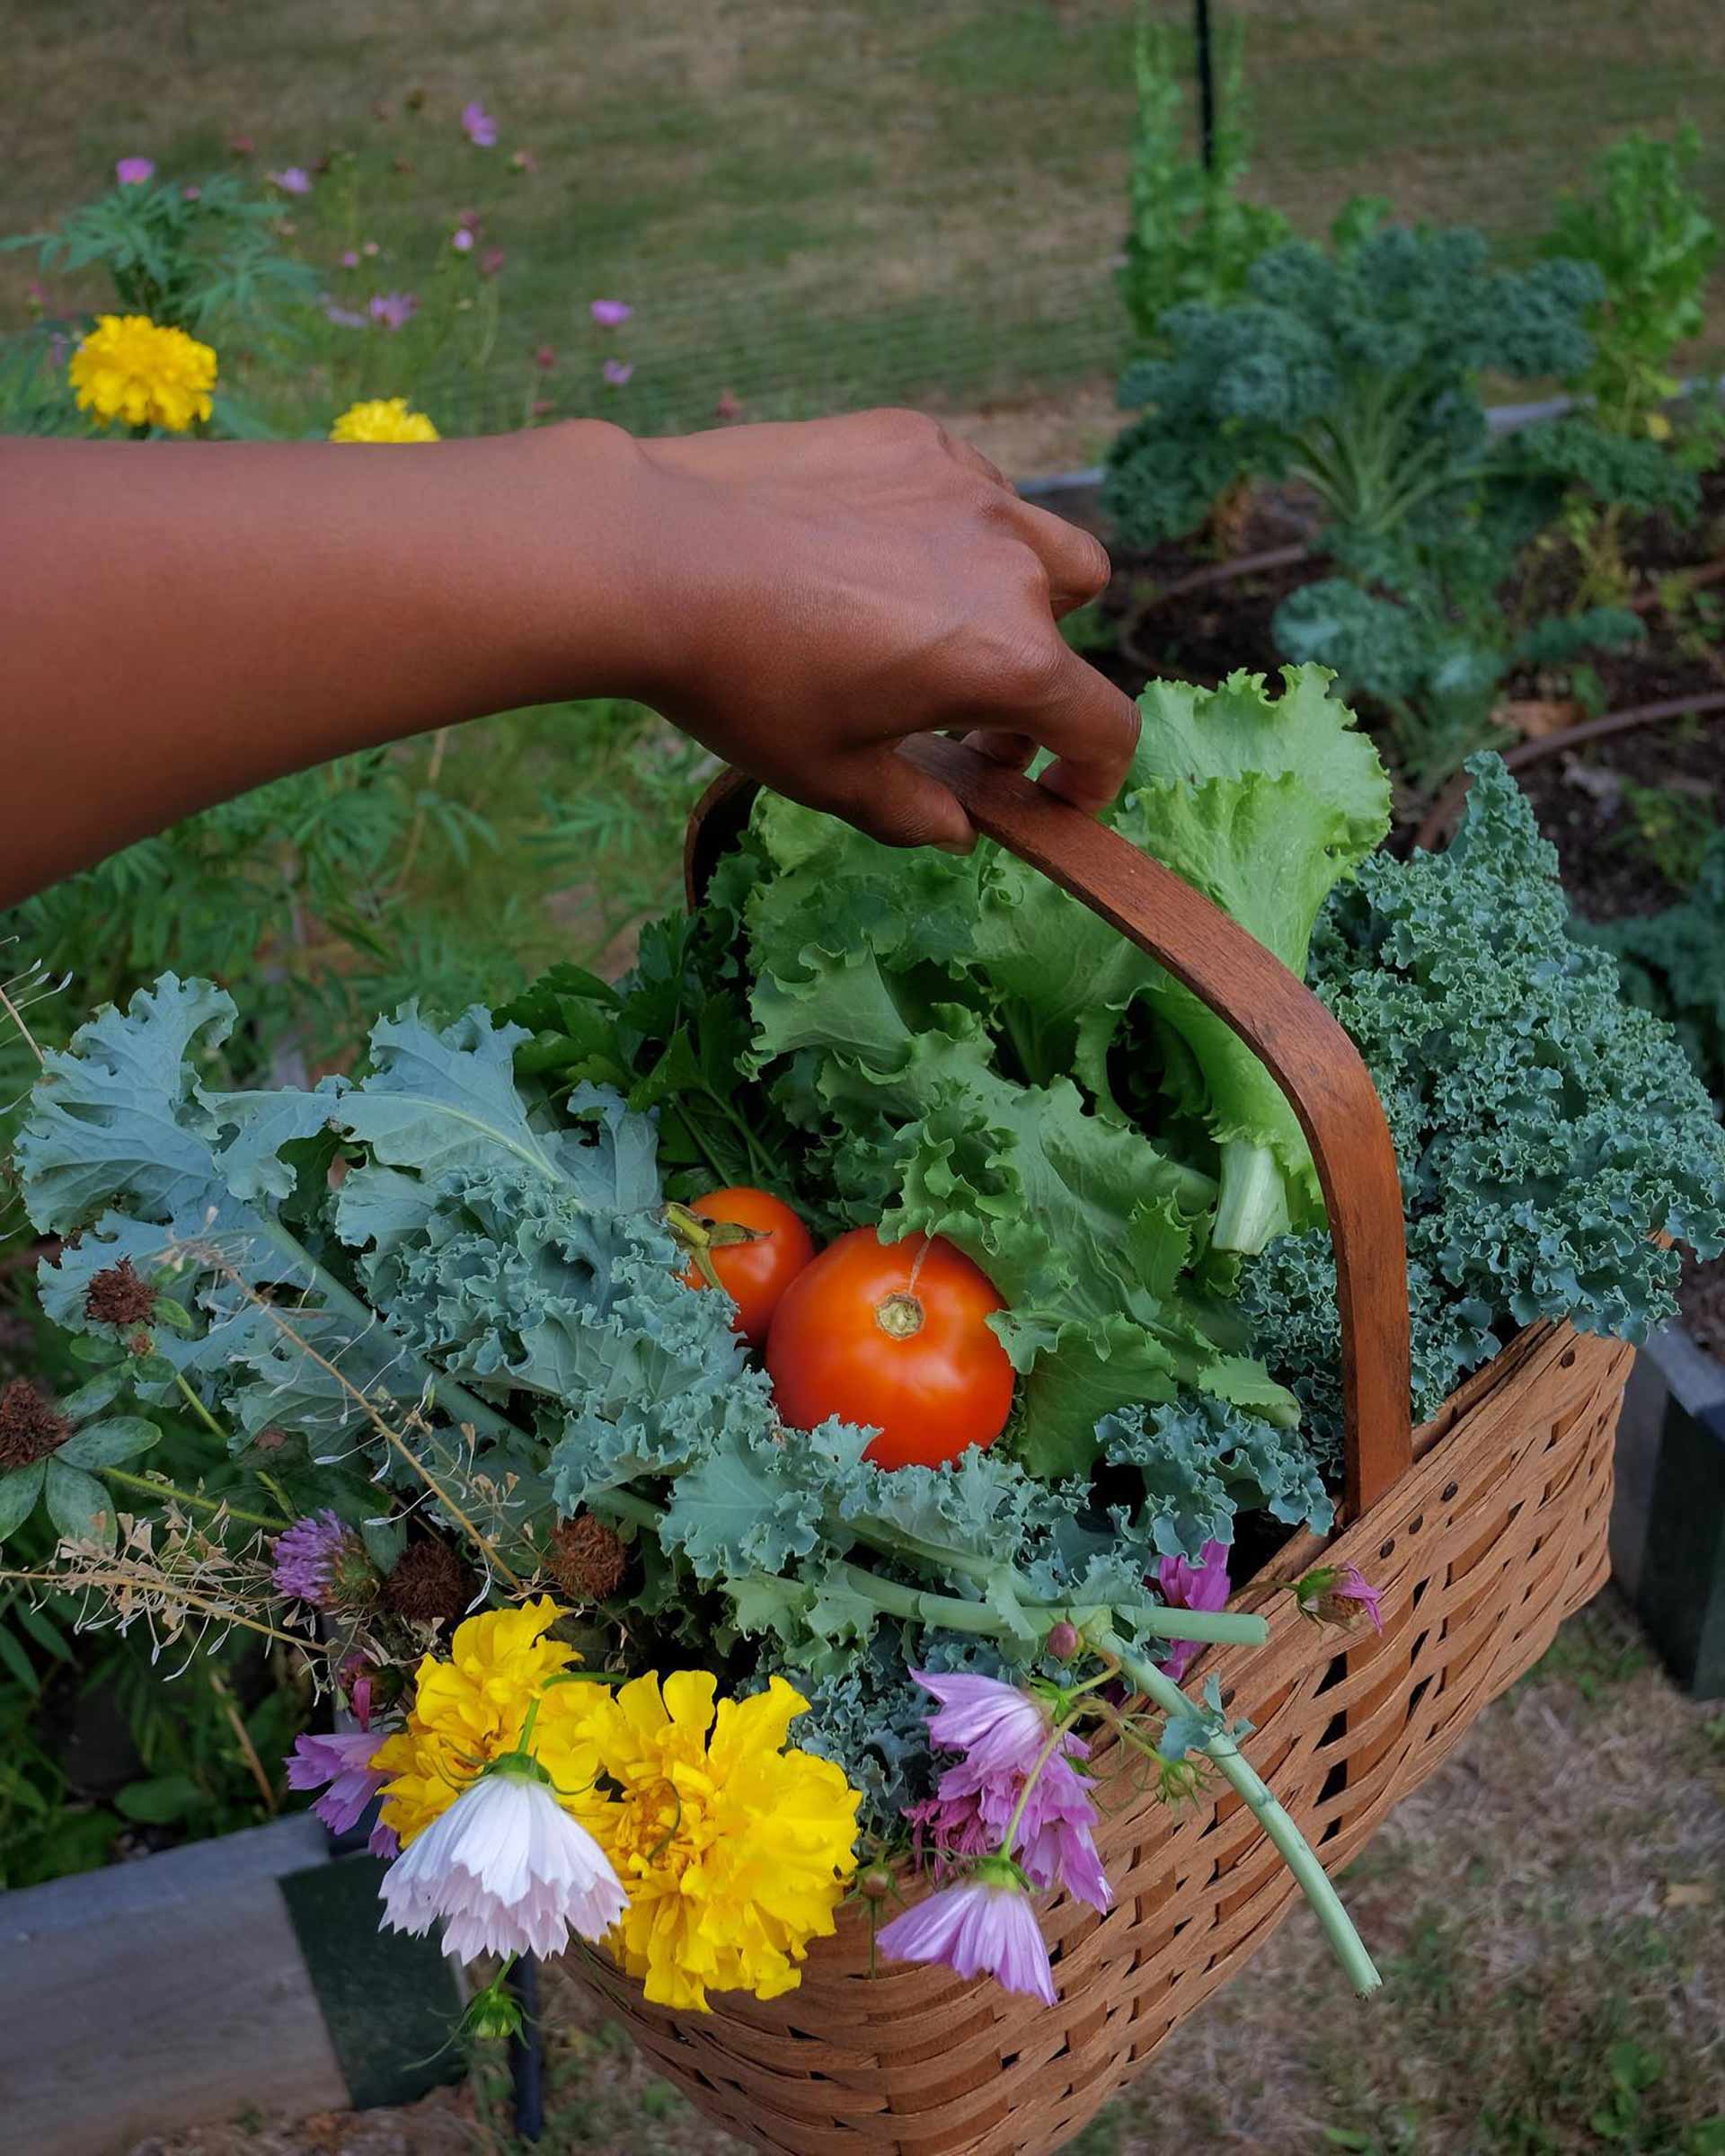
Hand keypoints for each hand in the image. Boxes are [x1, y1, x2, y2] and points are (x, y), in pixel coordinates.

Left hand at [624, 409, 1138, 849]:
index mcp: (1007, 661)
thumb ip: (912, 810)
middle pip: (1071, 629)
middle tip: (961, 717)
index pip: (1104, 727)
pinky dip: (948, 528)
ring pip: (1039, 542)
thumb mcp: (829, 777)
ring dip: (1016, 591)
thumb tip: (957, 828)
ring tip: (929, 619)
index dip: (1092, 777)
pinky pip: (967, 486)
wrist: (655, 556)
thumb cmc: (743, 682)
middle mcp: (1010, 564)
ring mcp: (965, 488)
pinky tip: (867, 550)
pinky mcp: (912, 438)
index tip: (1053, 795)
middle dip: (1034, 682)